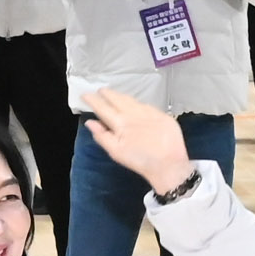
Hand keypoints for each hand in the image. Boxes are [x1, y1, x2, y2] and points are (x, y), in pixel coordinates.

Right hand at [77, 84, 198, 196]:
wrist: (168, 164)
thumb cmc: (140, 161)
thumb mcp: (116, 152)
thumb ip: (102, 136)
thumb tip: (90, 122)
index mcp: (121, 122)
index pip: (103, 107)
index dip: (93, 99)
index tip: (86, 94)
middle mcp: (134, 113)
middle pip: (118, 99)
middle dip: (107, 93)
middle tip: (101, 90)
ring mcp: (149, 112)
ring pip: (132, 100)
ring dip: (122, 96)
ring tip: (115, 95)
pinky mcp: (162, 115)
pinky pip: (146, 105)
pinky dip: (137, 103)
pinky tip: (136, 105)